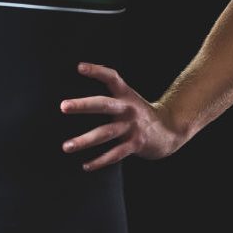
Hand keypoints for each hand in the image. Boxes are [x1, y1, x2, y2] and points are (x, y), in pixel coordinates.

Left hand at [60, 62, 186, 171]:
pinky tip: (85, 165)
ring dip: (84, 140)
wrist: (169, 129)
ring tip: (66, 146)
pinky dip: (100, 161)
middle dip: (83, 105)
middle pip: (103, 105)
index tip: (79, 67)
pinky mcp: (135, 144)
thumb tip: (81, 85)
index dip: (96, 71)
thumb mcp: (127, 97)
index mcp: (125, 93)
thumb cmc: (138, 112)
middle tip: (63, 106)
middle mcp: (127, 108)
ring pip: (105, 133)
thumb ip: (110, 92)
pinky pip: (115, 154)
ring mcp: (132, 127)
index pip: (111, 77)